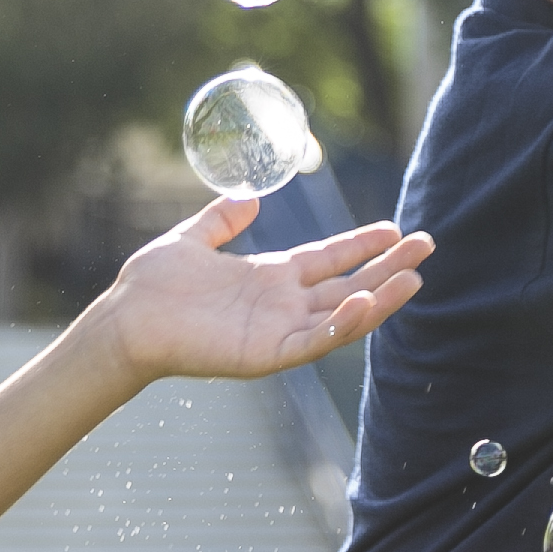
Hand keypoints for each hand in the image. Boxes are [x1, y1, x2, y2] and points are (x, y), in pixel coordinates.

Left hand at [92, 197, 428, 386]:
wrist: (125, 319)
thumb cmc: (150, 284)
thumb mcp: (191, 238)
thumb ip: (220, 219)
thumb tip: (249, 197)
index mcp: (270, 277)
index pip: (329, 259)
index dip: (362, 244)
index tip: (396, 229)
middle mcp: (283, 305)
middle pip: (349, 285)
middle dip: (389, 267)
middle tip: (427, 245)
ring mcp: (279, 331)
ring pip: (343, 316)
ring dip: (381, 298)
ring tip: (414, 278)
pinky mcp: (267, 354)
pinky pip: (314, 342)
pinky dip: (343, 326)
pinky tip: (368, 303)